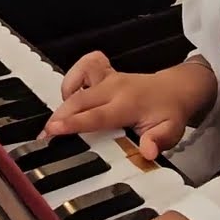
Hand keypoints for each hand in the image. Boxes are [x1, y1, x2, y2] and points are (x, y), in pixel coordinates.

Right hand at [42, 52, 215, 159]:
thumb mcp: (171, 131)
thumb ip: (158, 141)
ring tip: (57, 125)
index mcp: (127, 103)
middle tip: (43, 137)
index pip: (96, 115)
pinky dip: (72, 81)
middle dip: (59, 117)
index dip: (73, 123)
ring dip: (63, 103)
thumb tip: (147, 151)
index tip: (53, 130)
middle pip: (79, 100)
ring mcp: (107, 77)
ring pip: (76, 85)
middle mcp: (113, 87)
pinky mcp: (103, 72)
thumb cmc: (170, 113)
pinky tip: (72, 98)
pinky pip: (82, 68)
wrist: (176, 88)